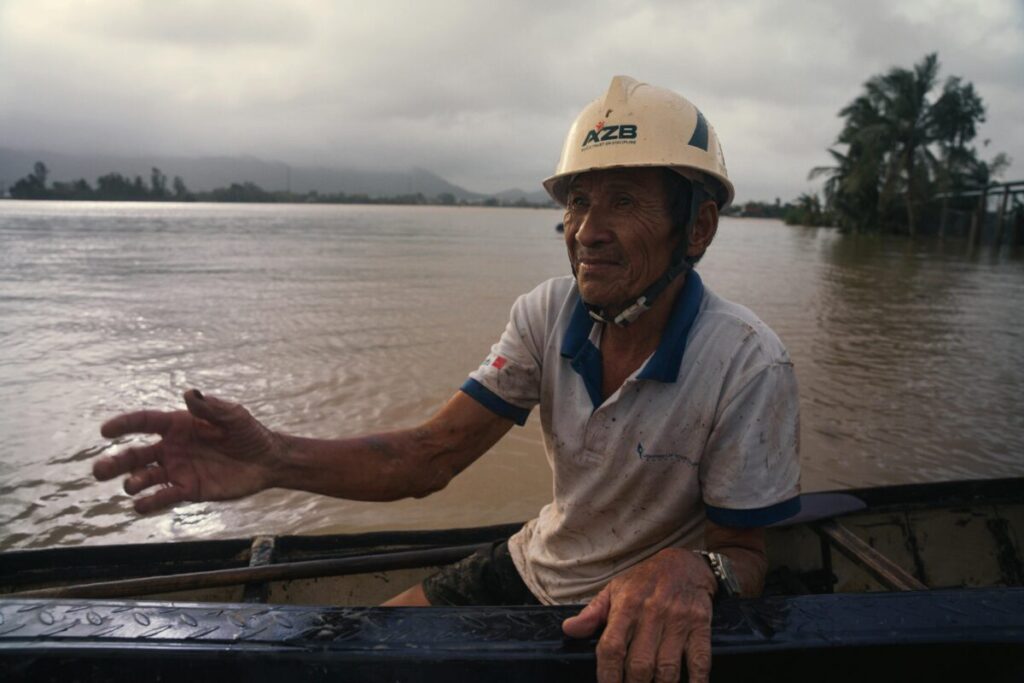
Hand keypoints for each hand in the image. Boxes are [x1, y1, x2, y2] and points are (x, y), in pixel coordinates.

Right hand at [93, 390, 284, 513]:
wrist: (266, 461)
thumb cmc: (249, 433)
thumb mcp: (233, 416)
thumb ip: (211, 407)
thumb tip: (189, 393)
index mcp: (178, 425)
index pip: (144, 422)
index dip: (123, 425)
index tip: (105, 431)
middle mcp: (172, 448)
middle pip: (135, 455)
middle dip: (115, 462)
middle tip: (98, 471)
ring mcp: (178, 470)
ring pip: (145, 477)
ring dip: (133, 482)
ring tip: (132, 484)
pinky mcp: (188, 489)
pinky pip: (164, 496)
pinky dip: (150, 501)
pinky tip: (140, 505)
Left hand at [562, 548, 716, 682]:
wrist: (685, 564)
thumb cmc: (645, 581)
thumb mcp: (615, 589)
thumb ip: (592, 613)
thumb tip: (569, 630)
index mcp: (627, 605)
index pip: (612, 647)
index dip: (608, 675)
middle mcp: (652, 613)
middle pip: (640, 664)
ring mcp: (678, 621)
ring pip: (668, 669)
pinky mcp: (701, 626)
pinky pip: (700, 661)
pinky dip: (696, 682)